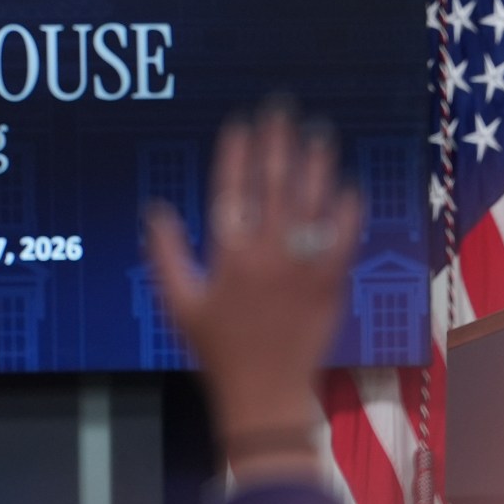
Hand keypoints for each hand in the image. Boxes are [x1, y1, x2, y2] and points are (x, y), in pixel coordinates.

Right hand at [145, 102, 359, 472]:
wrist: (264, 394)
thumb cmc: (217, 352)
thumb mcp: (179, 304)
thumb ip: (165, 254)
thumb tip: (154, 210)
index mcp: (226, 257)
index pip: (230, 191)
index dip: (236, 153)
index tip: (242, 122)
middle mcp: (265, 255)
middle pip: (272, 185)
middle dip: (277, 142)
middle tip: (283, 109)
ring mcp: (301, 268)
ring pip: (310, 203)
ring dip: (315, 164)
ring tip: (319, 132)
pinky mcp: (329, 284)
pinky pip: (343, 239)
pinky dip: (347, 210)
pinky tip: (349, 184)